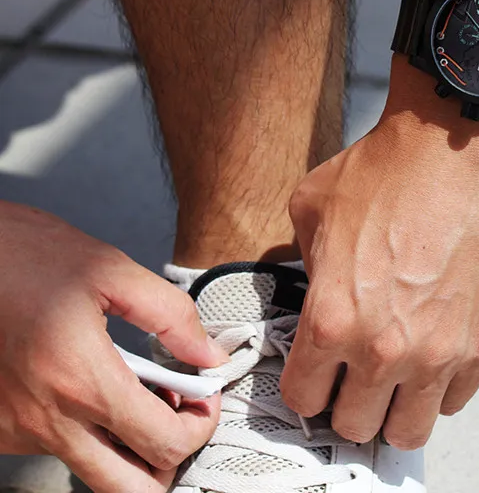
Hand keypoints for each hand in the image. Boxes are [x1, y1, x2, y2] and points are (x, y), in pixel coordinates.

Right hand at [0, 202, 228, 491]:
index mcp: (82, 380)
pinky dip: (89, 433)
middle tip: (179, 413)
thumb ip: (170, 315)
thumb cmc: (28, 256)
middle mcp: (47, 421)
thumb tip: (210, 356)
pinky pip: (57, 450)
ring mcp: (18, 431)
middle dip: (169, 458)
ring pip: (93, 473)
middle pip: (129, 488)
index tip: (205, 396)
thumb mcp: (111, 270)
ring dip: (130, 450)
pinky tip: (96, 389)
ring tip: (139, 395)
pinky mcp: (0, 428)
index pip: (163, 444)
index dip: (200, 425)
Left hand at [283, 61, 478, 449]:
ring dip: (396, 409)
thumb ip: (306, 262)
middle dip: (349, 402)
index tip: (318, 373)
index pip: (303, 398)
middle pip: (354, 425)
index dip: (307, 384)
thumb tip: (319, 284)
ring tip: (398, 376)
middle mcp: (383, 348)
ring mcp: (440, 353)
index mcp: (331, 318)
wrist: (460, 143)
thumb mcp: (314, 205)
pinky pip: (456, 399)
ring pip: (408, 431)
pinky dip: (441, 386)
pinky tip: (435, 350)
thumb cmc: (391, 167)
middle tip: (356, 375)